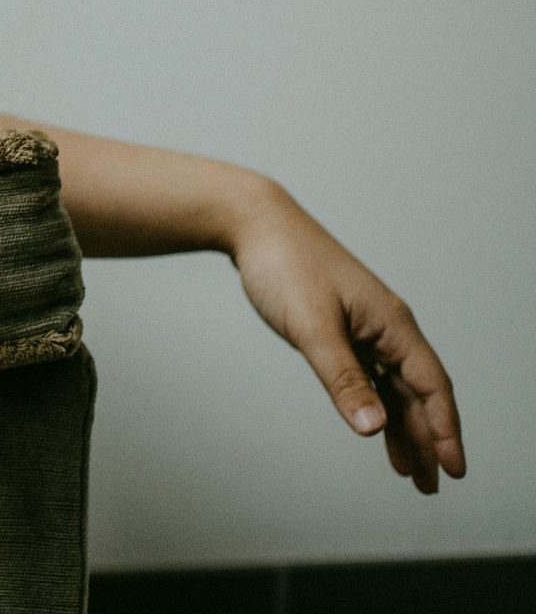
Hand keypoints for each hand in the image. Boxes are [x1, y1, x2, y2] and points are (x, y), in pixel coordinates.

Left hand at [227, 182, 465, 492]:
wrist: (254, 225)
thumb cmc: (285, 266)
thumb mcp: (313, 327)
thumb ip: (343, 379)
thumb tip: (375, 428)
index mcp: (392, 324)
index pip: (432, 386)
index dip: (446, 429)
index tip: (454, 469)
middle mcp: (387, 328)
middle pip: (418, 393)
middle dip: (428, 440)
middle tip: (431, 485)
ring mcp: (365, 329)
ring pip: (394, 388)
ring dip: (404, 428)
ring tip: (410, 472)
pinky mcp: (342, 330)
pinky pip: (371, 376)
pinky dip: (376, 405)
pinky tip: (376, 428)